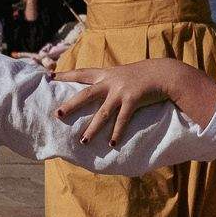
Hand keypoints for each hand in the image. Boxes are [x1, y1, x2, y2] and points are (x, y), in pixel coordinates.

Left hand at [53, 58, 200, 144]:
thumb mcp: (124, 73)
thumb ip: (111, 80)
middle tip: (57, 115)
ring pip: (103, 113)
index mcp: (107, 74)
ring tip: (83, 141)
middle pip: (86, 95)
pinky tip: (112, 143)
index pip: (82, 73)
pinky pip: (123, 120)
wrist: (165, 72)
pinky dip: (117, 132)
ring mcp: (121, 91)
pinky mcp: (134, 100)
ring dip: (93, 129)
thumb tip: (100, 90)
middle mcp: (111, 82)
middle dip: (71, 105)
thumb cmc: (144, 74)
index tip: (50, 76)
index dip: (66, 74)